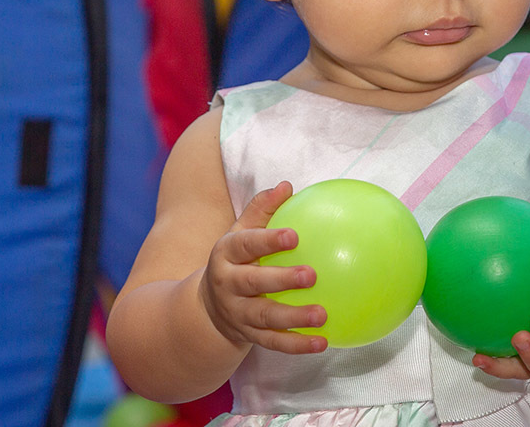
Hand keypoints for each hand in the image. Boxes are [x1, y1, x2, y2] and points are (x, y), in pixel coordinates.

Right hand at [198, 181, 327, 353]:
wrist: (207, 307)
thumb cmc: (236, 259)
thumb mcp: (240, 232)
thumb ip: (262, 209)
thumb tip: (287, 185)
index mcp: (226, 254)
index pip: (245, 245)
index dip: (268, 240)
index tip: (294, 236)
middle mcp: (228, 285)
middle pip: (252, 283)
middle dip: (281, 280)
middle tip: (312, 275)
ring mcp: (238, 314)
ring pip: (264, 318)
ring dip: (293, 318)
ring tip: (322, 314)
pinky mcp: (248, 336)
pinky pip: (273, 343)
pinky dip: (297, 344)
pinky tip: (322, 342)